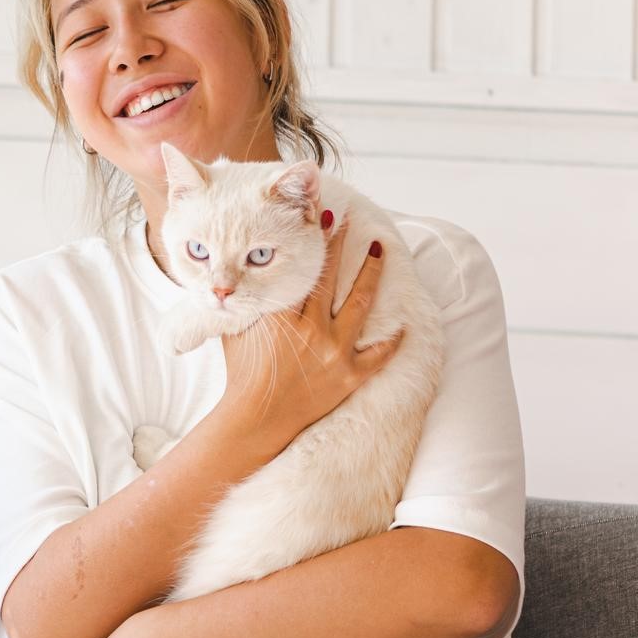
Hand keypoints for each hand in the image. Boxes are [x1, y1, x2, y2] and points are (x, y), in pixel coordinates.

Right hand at [218, 218, 400, 450]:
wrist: (256, 420)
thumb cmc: (242, 376)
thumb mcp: (237, 332)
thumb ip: (244, 306)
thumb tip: (234, 279)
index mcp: (285, 317)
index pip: (304, 270)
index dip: (315, 242)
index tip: (323, 217)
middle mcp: (314, 330)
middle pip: (333, 279)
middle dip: (341, 245)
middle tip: (349, 221)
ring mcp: (335, 353)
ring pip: (361, 305)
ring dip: (372, 275)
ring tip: (380, 252)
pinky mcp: (350, 377)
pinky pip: (379, 355)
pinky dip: (393, 341)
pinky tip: (403, 326)